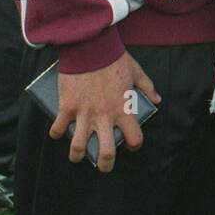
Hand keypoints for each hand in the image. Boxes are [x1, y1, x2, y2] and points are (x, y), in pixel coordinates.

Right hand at [54, 52, 159, 172]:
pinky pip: (58, 128)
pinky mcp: (66, 107)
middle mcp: (104, 116)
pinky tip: (58, 132)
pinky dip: (56, 133)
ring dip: (76, 155)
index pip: (134, 138)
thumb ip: (148, 88)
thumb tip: (158, 100)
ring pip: (77, 147)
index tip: (132, 144)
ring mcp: (84, 114)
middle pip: (106, 153)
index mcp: (124, 109)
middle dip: (106, 164)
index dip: (135, 145)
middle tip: (104, 166)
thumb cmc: (115, 60)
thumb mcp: (137, 72)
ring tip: (77, 156)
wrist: (91, 48)